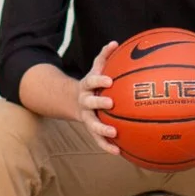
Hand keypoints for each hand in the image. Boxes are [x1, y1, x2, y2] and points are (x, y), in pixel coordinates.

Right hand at [76, 40, 121, 155]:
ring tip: (114, 134)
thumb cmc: (93, 84)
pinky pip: (98, 140)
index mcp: (87, 86)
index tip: (109, 80)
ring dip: (102, 130)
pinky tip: (119, 153)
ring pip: (92, 124)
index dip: (99, 81)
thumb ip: (104, 57)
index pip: (91, 81)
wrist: (74, 101)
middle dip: (99, 103)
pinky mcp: (90, 130)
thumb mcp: (96, 69)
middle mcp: (85, 102)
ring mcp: (87, 117)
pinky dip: (107, 147)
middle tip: (111, 103)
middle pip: (89, 102)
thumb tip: (115, 42)